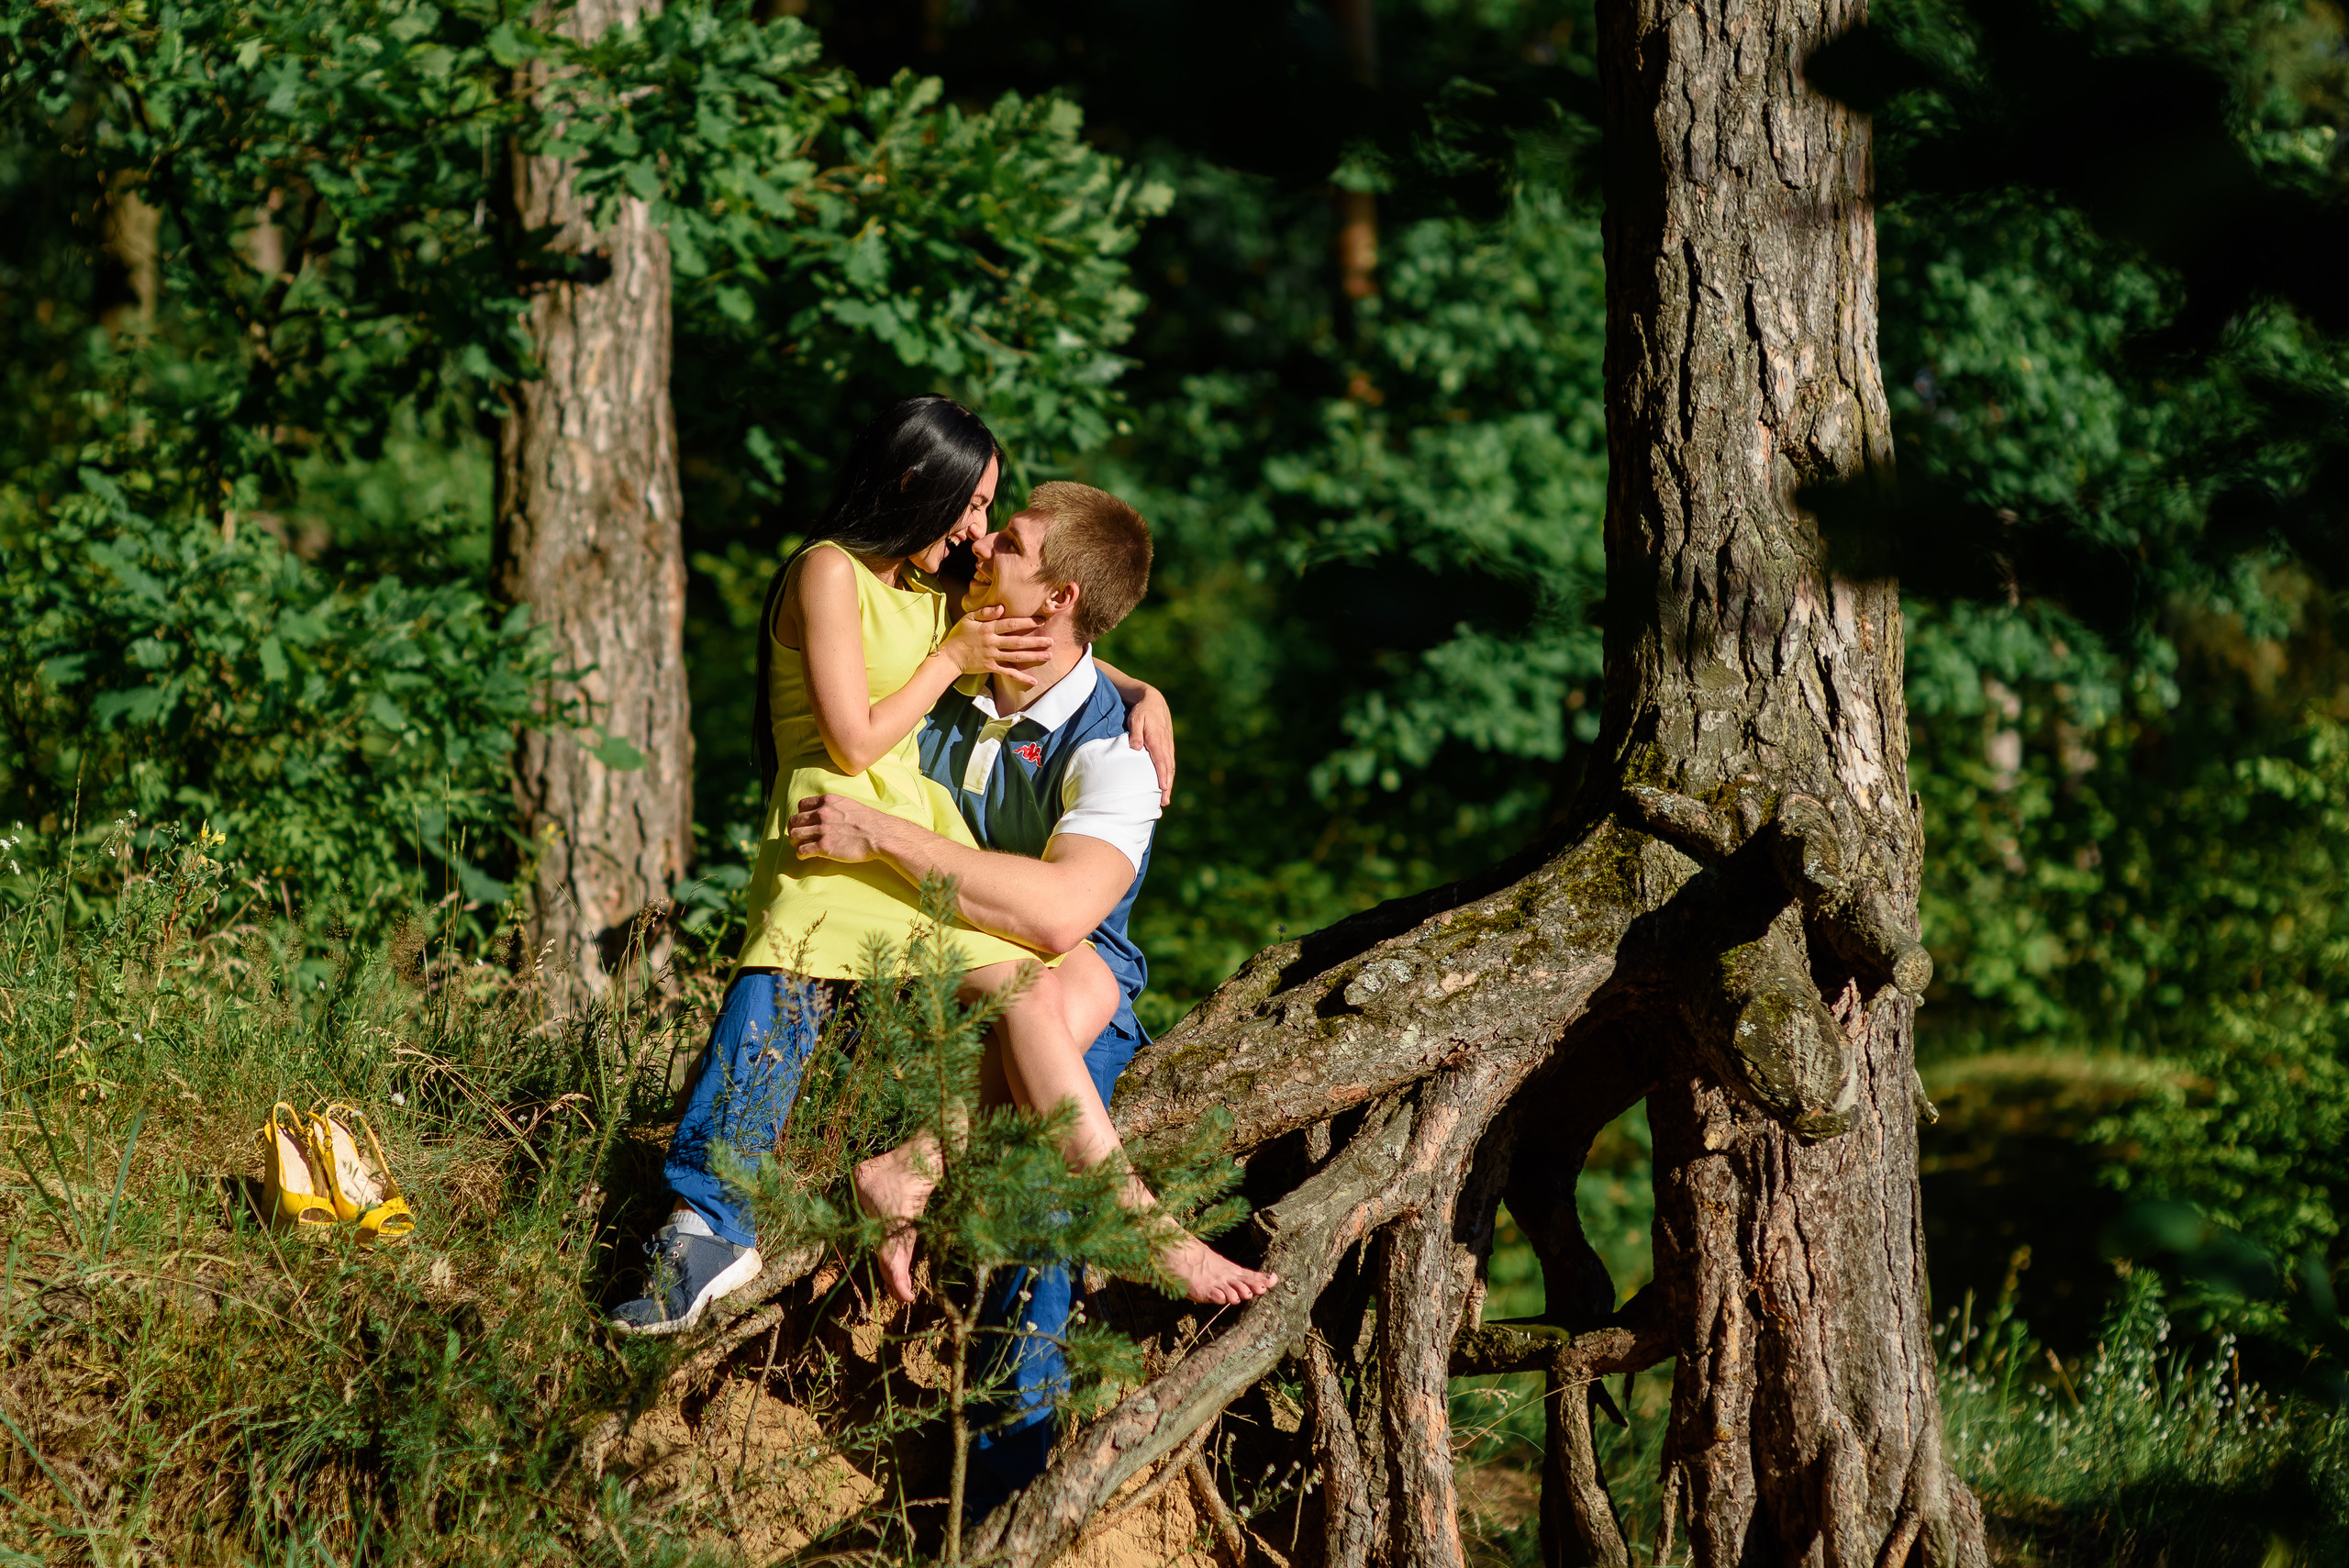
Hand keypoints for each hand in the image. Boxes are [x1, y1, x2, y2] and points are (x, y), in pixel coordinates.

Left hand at [787, 794, 892, 863]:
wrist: (880, 834)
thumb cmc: (869, 821)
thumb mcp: (849, 804)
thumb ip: (833, 806)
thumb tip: (824, 812)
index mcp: (827, 801)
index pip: (801, 805)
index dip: (801, 815)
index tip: (804, 822)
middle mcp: (822, 814)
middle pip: (794, 821)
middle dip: (794, 829)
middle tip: (799, 837)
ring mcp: (822, 830)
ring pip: (794, 836)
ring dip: (795, 842)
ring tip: (800, 846)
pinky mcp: (824, 847)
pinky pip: (802, 851)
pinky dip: (800, 854)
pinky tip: (805, 856)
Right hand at [938, 603, 1051, 685]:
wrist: (949, 656)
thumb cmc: (959, 635)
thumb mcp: (969, 618)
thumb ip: (985, 612)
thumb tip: (1002, 607)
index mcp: (989, 629)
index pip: (1012, 624)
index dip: (1028, 622)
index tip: (1042, 620)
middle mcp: (993, 642)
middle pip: (1018, 641)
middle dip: (1036, 641)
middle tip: (1051, 641)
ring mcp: (993, 656)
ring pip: (1017, 657)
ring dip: (1034, 656)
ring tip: (1048, 655)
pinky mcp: (991, 667)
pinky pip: (1008, 673)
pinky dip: (1021, 678)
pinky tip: (1033, 681)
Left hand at [1126, 685, 1175, 805]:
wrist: (1154, 701)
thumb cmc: (1142, 711)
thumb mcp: (1135, 718)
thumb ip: (1135, 733)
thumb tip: (1135, 747)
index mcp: (1157, 739)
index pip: (1160, 761)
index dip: (1162, 776)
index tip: (1163, 788)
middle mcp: (1165, 744)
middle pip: (1167, 768)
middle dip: (1167, 786)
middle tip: (1164, 802)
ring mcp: (1168, 746)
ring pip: (1170, 768)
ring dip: (1169, 783)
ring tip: (1165, 799)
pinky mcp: (1167, 746)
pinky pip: (1169, 763)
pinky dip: (1169, 775)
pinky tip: (1166, 785)